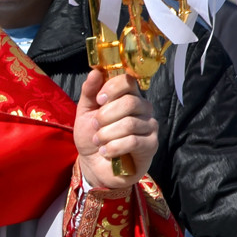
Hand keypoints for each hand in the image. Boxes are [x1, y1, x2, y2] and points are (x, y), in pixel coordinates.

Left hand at [75, 69, 157, 193]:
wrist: (94, 165)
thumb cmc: (92, 136)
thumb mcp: (85, 112)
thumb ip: (89, 92)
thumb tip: (96, 71)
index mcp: (128, 96)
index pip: (128, 81)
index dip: (112, 88)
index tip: (99, 100)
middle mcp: (143, 108)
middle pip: (131, 102)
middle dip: (106, 115)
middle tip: (95, 126)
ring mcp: (149, 126)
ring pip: (130, 123)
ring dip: (107, 134)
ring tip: (98, 141)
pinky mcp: (151, 145)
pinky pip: (133, 141)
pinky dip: (114, 147)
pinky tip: (105, 151)